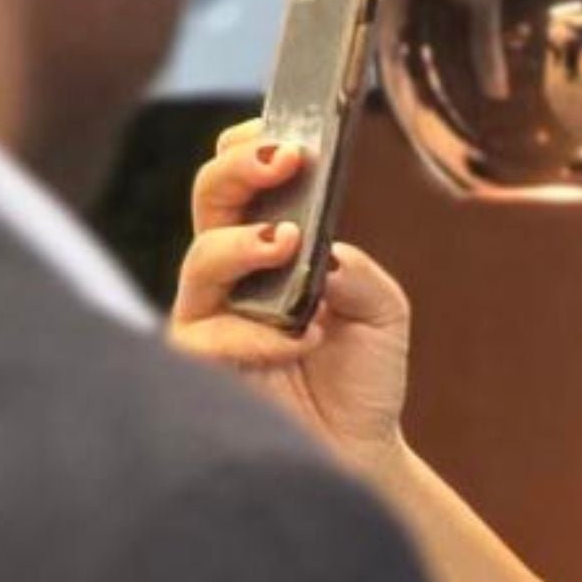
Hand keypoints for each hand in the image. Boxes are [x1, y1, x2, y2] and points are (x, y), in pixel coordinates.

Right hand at [167, 120, 415, 477]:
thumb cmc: (362, 375)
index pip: (243, 182)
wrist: (359, 448)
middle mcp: (231, 272)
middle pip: (209, 201)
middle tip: (284, 159)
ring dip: (241, 246)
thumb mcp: (383, 312)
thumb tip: (322, 250)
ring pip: (199, 262)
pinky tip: (301, 337)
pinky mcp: (201, 363)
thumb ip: (358, 272)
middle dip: (239, 172)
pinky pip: (209, 335)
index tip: (287, 133)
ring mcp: (209, 315)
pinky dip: (256, 333)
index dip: (251, 148)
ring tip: (285, 244)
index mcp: (267, 246)